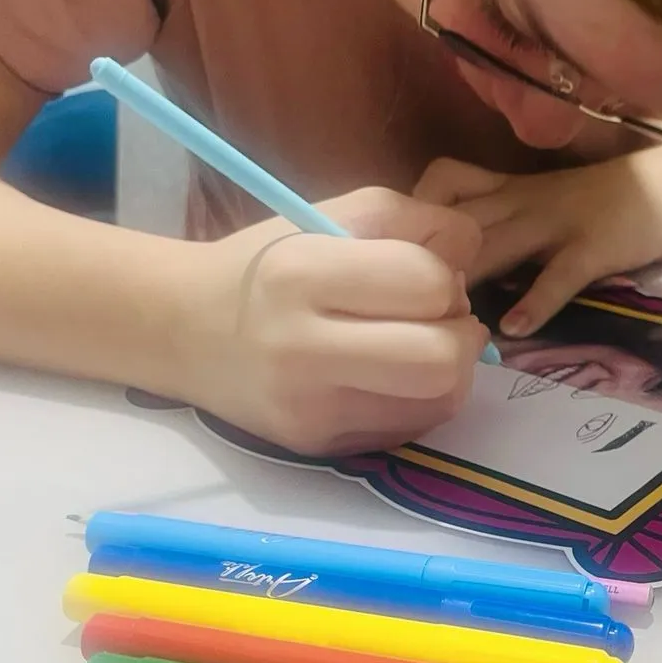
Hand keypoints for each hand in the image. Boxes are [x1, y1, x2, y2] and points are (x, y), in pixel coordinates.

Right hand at [174, 188, 488, 455]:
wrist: (186, 329)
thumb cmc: (269, 263)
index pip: (427, 283)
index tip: (423, 275)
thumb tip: (474, 256)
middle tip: (440, 318)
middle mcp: (301, 349)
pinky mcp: (319, 447)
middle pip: (441, 360)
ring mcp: (310, 410)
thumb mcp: (335, 215)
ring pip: (439, 403)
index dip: (444, 277)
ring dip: (452, 370)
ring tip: (423, 344)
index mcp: (301, 274)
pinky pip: (412, 429)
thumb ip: (418, 220)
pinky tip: (395, 376)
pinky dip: (423, 399)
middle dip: (461, 334)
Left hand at [414, 148, 661, 332]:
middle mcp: (523, 199)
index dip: (411, 210)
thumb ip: (498, 226)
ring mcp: (558, 220)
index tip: (388, 250)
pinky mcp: (594, 245)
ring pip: (497, 242)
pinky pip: (559, 274)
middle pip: (457, 217)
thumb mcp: (541, 203)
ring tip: (440, 317)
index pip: (444, 180)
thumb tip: (449, 266)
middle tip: (393, 295)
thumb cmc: (601, 203)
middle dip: (423, 253)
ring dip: (466, 278)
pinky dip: (537, 301)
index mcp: (508, 187)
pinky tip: (516, 329)